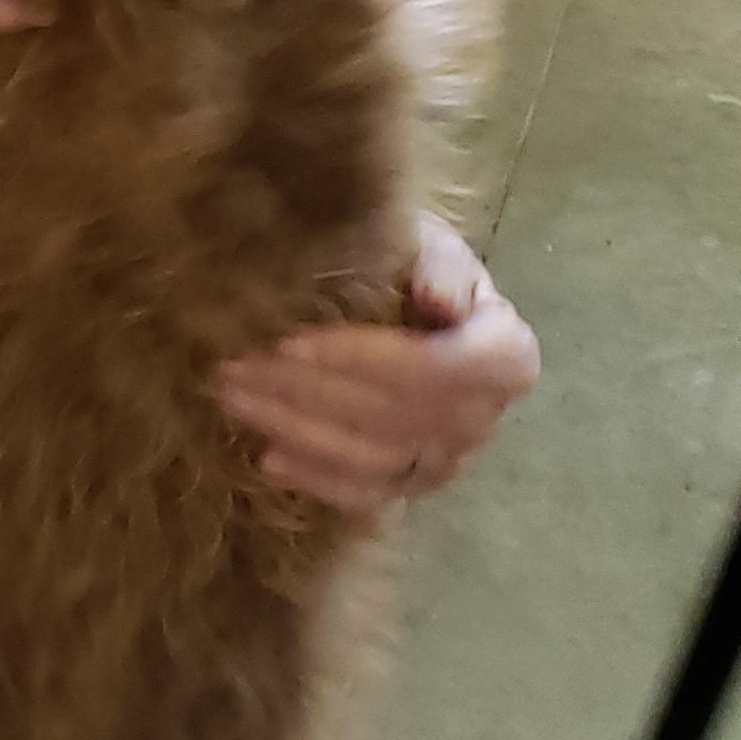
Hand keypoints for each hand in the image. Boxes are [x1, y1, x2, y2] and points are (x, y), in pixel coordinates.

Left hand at [215, 213, 538, 508]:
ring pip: (374, 457)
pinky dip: (316, 479)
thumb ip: (440, 265)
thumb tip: (439, 299)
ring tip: (235, 398)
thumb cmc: (418, 265)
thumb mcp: (432, 245)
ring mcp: (450, 459)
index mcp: (507, 353)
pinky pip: (367, 494)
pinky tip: (266, 457)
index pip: (435, 367)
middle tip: (233, 366)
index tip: (289, 343)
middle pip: (394, 414)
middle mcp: (483, 417)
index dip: (362, 359)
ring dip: (297, 430)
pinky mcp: (414, 484)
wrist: (415, 300)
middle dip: (306, 391)